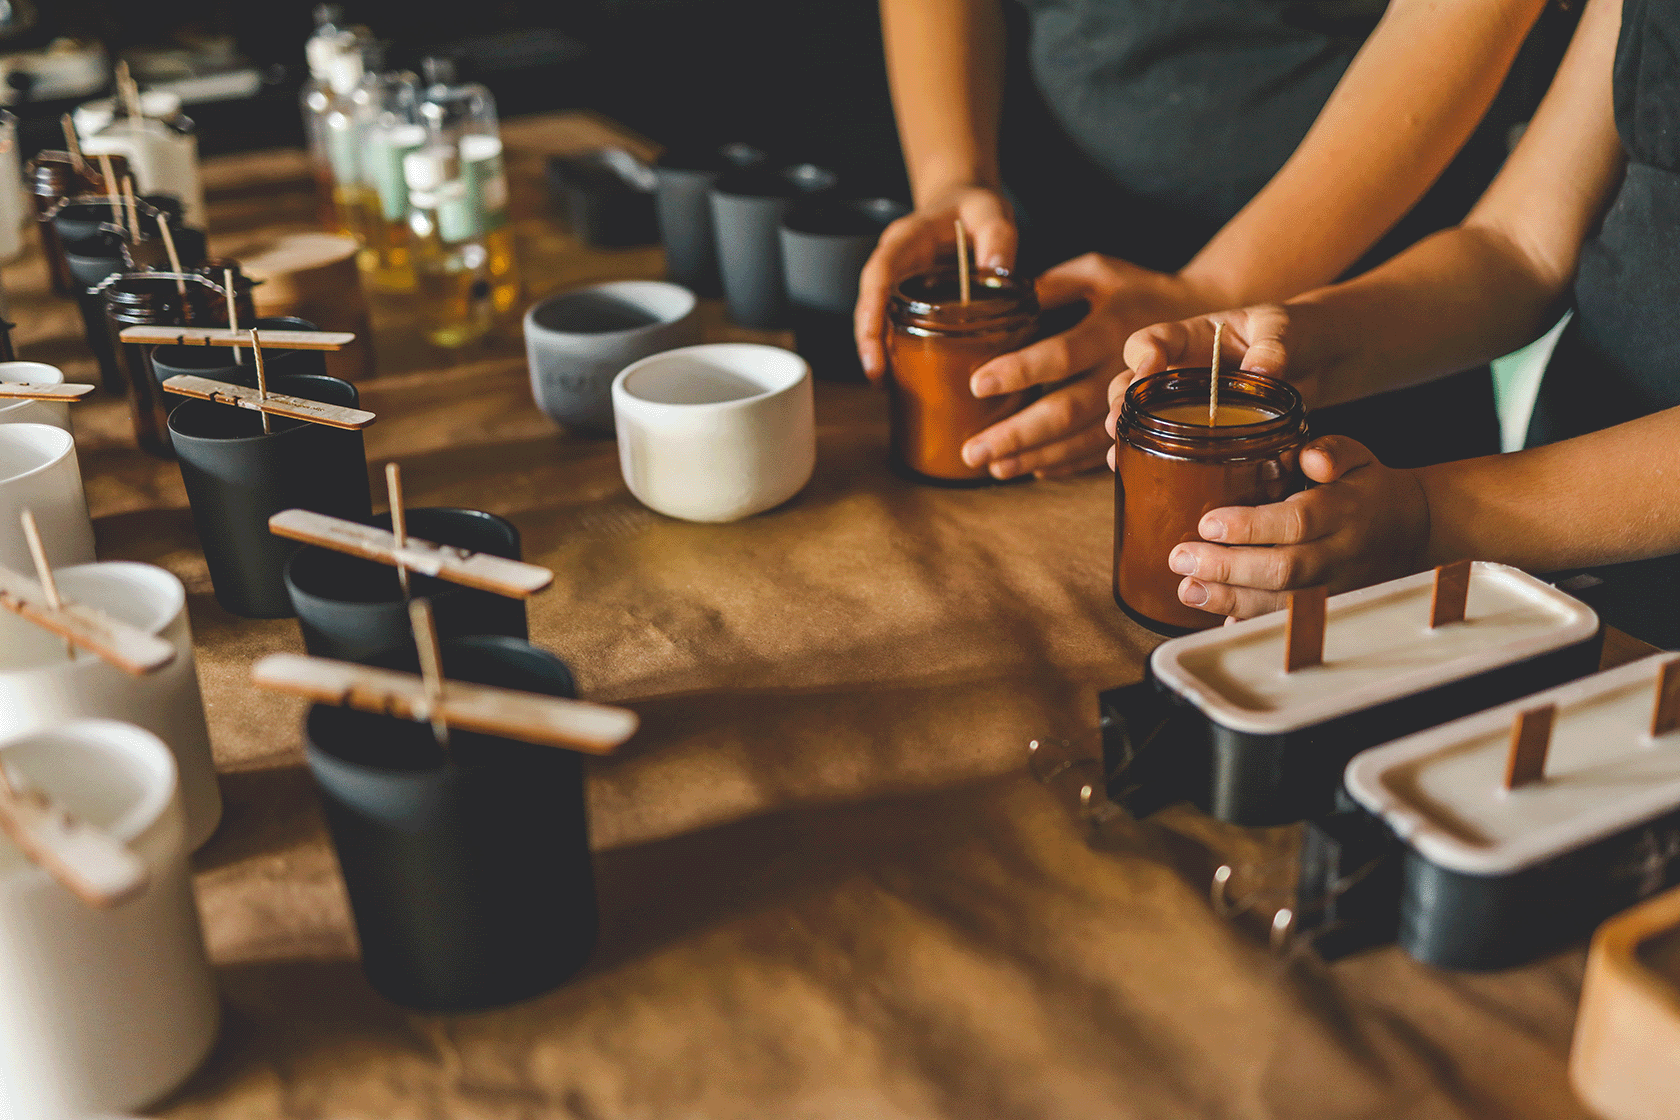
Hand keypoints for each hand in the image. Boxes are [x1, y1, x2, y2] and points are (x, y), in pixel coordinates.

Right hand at [854, 184, 1015, 381]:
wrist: (967, 206)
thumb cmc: (975, 207)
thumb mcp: (992, 212)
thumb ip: (999, 237)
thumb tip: (999, 270)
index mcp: (907, 239)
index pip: (878, 273)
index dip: (871, 308)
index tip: (871, 339)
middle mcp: (894, 261)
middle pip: (868, 302)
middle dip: (867, 340)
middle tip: (877, 376)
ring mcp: (898, 281)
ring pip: (876, 317)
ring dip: (877, 350)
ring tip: (886, 384)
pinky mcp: (908, 297)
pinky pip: (893, 323)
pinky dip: (894, 348)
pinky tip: (902, 374)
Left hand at [961, 254, 1202, 478]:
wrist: (1200, 315)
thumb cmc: (1133, 289)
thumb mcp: (1096, 272)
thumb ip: (1051, 287)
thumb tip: (999, 303)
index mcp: (1112, 328)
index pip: (1061, 355)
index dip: (1019, 371)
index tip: (977, 384)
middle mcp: (1124, 371)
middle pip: (1067, 410)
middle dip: (1018, 434)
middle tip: (972, 451)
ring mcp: (1134, 404)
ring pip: (1082, 440)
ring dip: (1036, 457)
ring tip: (994, 467)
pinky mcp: (1139, 424)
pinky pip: (1101, 452)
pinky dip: (1066, 464)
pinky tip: (1033, 470)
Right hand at [1103, 303, 1326, 467]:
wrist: (1313, 359)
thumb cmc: (1294, 332)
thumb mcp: (1284, 329)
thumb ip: (1273, 345)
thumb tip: (1261, 372)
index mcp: (1192, 336)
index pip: (1152, 340)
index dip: (1141, 355)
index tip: (1146, 372)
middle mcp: (1178, 370)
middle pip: (1130, 382)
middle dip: (1119, 404)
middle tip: (1116, 425)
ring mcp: (1184, 402)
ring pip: (1137, 415)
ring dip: (1124, 436)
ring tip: (1117, 457)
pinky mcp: (1198, 430)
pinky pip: (1164, 442)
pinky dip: (1146, 458)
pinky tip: (1138, 475)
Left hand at [1162, 436, 1430, 619]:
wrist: (1411, 531)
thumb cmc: (1366, 490)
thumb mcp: (1356, 456)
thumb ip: (1330, 451)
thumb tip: (1305, 456)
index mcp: (1343, 511)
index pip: (1297, 522)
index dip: (1250, 527)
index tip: (1208, 524)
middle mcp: (1339, 554)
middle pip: (1283, 569)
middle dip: (1227, 568)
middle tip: (1181, 558)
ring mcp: (1334, 587)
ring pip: (1281, 603)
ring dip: (1230, 599)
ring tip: (1188, 589)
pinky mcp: (1326, 607)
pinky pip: (1287, 622)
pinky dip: (1251, 622)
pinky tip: (1218, 614)